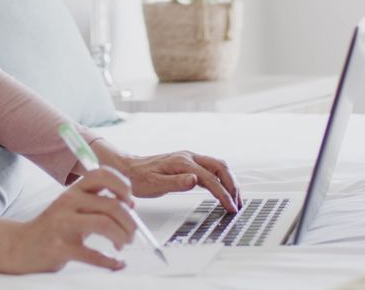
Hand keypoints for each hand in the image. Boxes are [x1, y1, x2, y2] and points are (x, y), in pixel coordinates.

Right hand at [0, 166, 135, 272]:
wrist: (19, 246)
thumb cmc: (51, 227)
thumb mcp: (71, 207)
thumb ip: (96, 203)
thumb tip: (129, 205)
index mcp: (72, 191)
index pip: (101, 174)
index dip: (122, 185)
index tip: (130, 201)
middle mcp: (68, 203)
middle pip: (111, 204)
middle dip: (129, 221)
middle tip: (132, 233)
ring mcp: (63, 225)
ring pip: (105, 224)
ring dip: (122, 236)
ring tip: (123, 245)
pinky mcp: (61, 248)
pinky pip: (93, 254)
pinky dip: (110, 261)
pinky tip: (115, 263)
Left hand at [92, 140, 241, 211]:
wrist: (126, 168)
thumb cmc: (137, 177)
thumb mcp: (153, 184)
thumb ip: (175, 183)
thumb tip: (195, 180)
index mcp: (182, 162)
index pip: (211, 178)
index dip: (223, 193)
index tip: (230, 206)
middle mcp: (188, 157)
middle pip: (221, 167)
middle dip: (233, 185)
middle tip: (238, 203)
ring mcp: (189, 158)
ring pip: (218, 166)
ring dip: (230, 181)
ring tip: (235, 199)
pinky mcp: (187, 163)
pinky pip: (210, 169)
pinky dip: (221, 180)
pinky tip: (222, 191)